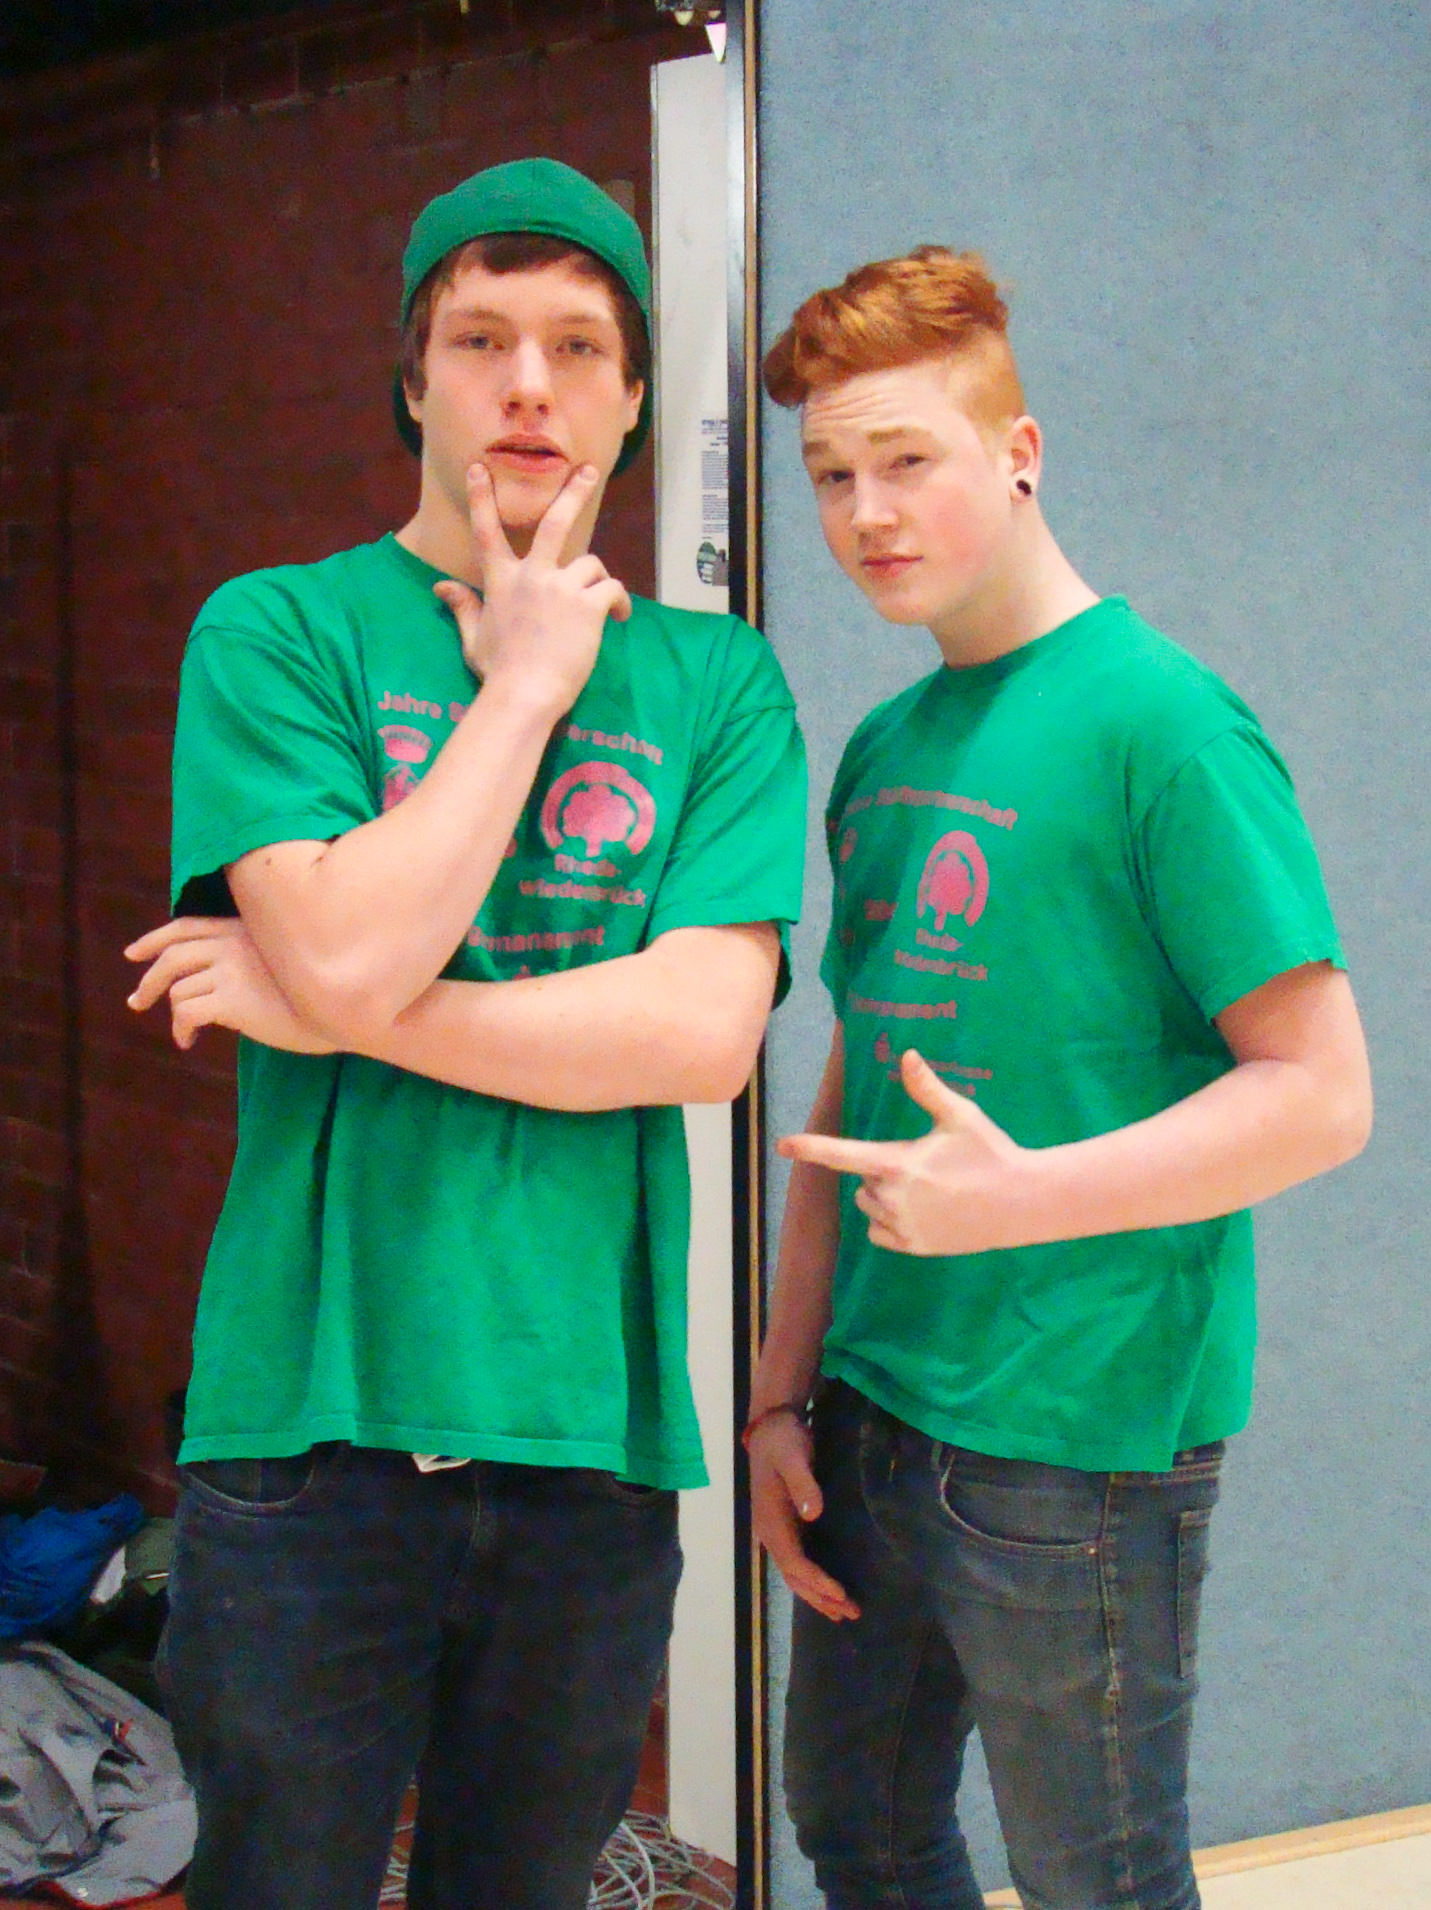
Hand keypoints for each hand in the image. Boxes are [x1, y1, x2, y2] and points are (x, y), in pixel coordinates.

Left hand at [124, 917, 336, 1053]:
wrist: (341, 1011)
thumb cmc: (316, 992)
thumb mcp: (280, 962)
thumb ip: (244, 959)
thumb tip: (207, 980)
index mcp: (244, 928)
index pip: (187, 926)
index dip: (154, 939)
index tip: (133, 953)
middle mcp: (233, 943)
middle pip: (172, 956)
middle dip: (148, 980)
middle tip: (137, 1002)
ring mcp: (231, 970)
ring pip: (178, 989)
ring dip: (173, 1014)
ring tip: (183, 1032)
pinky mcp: (231, 1000)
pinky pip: (186, 1013)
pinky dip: (180, 1029)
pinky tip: (188, 1041)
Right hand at [434, 461, 630, 715]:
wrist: (524, 694)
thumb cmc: (498, 673)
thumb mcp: (474, 639)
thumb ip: (463, 607)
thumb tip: (440, 587)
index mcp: (501, 582)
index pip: (487, 531)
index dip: (482, 498)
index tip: (480, 468)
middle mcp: (531, 576)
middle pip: (554, 522)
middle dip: (572, 493)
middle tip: (588, 471)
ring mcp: (561, 588)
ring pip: (591, 565)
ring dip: (598, 582)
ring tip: (602, 608)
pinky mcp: (588, 605)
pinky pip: (612, 589)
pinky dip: (619, 602)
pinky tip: (618, 618)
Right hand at [748, 1410, 859, 1621]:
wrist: (770, 1427)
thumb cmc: (784, 1442)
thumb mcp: (793, 1457)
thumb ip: (803, 1484)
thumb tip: (812, 1515)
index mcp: (771, 1521)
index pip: (794, 1562)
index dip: (817, 1582)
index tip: (841, 1595)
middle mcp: (770, 1533)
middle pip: (794, 1576)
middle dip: (820, 1597)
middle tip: (850, 1612)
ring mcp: (775, 1531)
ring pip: (794, 1573)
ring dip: (816, 1594)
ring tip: (840, 1611)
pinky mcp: (784, 1526)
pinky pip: (797, 1562)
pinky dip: (811, 1580)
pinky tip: (826, 1588)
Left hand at [778, 1048, 1029, 1255]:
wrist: (1020, 1203)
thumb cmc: (990, 1153)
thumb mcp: (960, 1116)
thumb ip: (927, 1088)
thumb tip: (908, 1056)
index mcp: (897, 1163)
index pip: (841, 1154)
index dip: (810, 1147)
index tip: (782, 1145)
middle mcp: (892, 1198)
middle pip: (862, 1179)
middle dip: (880, 1168)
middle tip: (923, 1162)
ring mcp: (901, 1226)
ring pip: (868, 1206)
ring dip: (882, 1195)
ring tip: (927, 1188)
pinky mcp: (913, 1246)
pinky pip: (879, 1232)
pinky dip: (889, 1221)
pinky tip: (922, 1211)